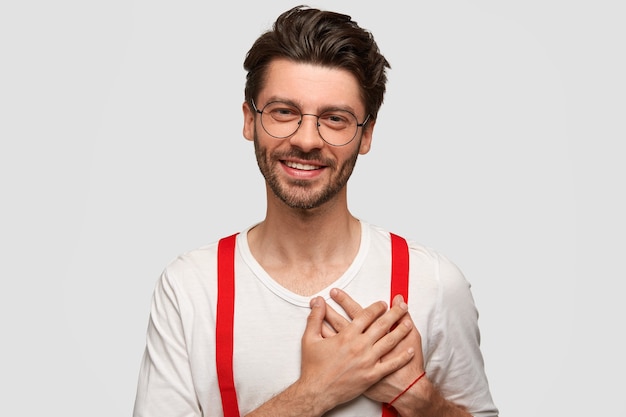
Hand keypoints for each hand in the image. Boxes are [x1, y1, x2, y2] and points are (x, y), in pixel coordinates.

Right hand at [321, 289, 424, 406]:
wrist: (317, 392)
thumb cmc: (313, 367)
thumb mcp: (310, 338)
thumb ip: (315, 318)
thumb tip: (317, 301)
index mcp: (346, 336)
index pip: (366, 316)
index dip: (376, 307)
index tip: (383, 303)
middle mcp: (359, 346)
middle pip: (382, 325)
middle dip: (394, 314)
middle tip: (403, 306)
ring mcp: (367, 361)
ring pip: (389, 342)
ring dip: (401, 331)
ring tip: (409, 323)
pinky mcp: (371, 376)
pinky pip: (391, 365)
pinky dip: (402, 357)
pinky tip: (410, 351)